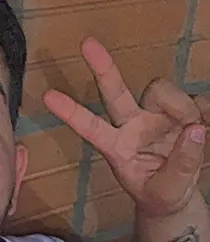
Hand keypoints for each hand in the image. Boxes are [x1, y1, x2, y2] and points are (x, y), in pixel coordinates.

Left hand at [43, 38, 207, 216]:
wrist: (176, 198)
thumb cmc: (161, 196)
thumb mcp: (168, 191)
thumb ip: (182, 164)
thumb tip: (194, 130)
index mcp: (117, 147)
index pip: (90, 128)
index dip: (71, 112)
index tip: (48, 97)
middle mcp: (131, 125)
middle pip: (114, 91)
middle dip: (102, 67)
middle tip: (86, 43)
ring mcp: (154, 115)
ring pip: (162, 91)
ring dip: (182, 108)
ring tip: (193, 132)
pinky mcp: (179, 110)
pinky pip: (193, 99)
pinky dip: (203, 111)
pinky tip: (204, 126)